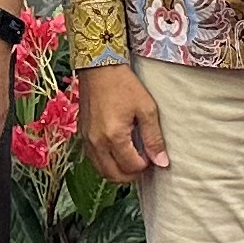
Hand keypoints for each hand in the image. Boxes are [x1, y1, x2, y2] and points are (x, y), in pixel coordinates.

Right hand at [78, 64, 171, 184]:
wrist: (99, 67)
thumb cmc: (124, 85)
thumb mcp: (146, 109)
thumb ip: (154, 138)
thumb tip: (161, 162)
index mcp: (114, 136)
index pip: (131, 167)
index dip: (145, 165)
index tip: (152, 154)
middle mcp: (97, 142)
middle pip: (114, 175)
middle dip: (131, 174)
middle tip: (143, 163)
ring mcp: (86, 139)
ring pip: (101, 170)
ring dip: (117, 171)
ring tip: (131, 159)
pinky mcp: (82, 134)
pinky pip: (93, 159)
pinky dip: (106, 162)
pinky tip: (117, 151)